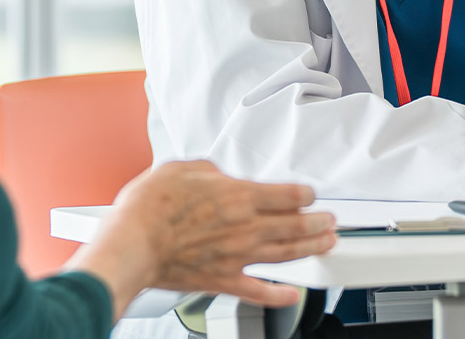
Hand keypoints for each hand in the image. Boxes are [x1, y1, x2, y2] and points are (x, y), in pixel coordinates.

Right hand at [65, 160, 335, 319]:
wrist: (134, 244)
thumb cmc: (150, 208)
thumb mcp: (180, 168)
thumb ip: (207, 170)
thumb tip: (216, 174)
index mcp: (237, 196)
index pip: (285, 194)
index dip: (304, 193)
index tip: (310, 193)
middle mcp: (245, 227)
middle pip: (294, 224)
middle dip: (318, 221)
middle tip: (331, 220)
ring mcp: (238, 256)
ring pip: (287, 253)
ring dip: (311, 248)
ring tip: (327, 244)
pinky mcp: (225, 280)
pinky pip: (261, 292)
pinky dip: (281, 296)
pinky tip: (293, 295)